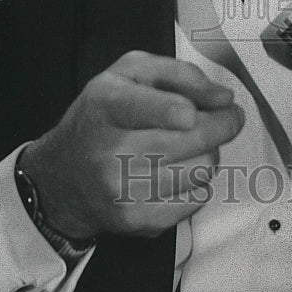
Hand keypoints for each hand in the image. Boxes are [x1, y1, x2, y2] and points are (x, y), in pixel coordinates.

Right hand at [20, 50, 243, 239]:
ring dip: (208, 153)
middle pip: (193, 137)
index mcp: (107, 103)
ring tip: (191, 145)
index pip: (151, 107)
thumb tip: (221, 97)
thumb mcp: (129, 73)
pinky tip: (180, 172)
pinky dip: (198, 183)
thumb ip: (178, 73)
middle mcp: (111, 148)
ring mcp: (123, 188)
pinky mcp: (137, 218)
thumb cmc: (102, 118)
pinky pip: (197, 199)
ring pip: (202, 168)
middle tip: (228, 116)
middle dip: (223, 123)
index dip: (188, 107)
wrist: (63, 176)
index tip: (217, 103)